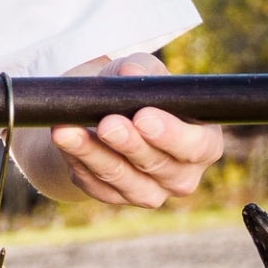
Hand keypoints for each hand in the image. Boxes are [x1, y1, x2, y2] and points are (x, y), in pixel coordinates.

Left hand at [19, 52, 226, 208]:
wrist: (104, 114)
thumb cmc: (138, 93)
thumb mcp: (143, 72)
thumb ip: (141, 70)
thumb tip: (128, 73)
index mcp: (203, 143)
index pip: (196, 147)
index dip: (171, 135)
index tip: (143, 117)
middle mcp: (181, 175)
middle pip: (157, 166)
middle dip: (129, 145)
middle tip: (108, 124)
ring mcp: (149, 192)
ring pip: (122, 179)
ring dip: (94, 154)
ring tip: (69, 131)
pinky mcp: (115, 197)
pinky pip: (95, 184)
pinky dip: (77, 161)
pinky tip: (64, 140)